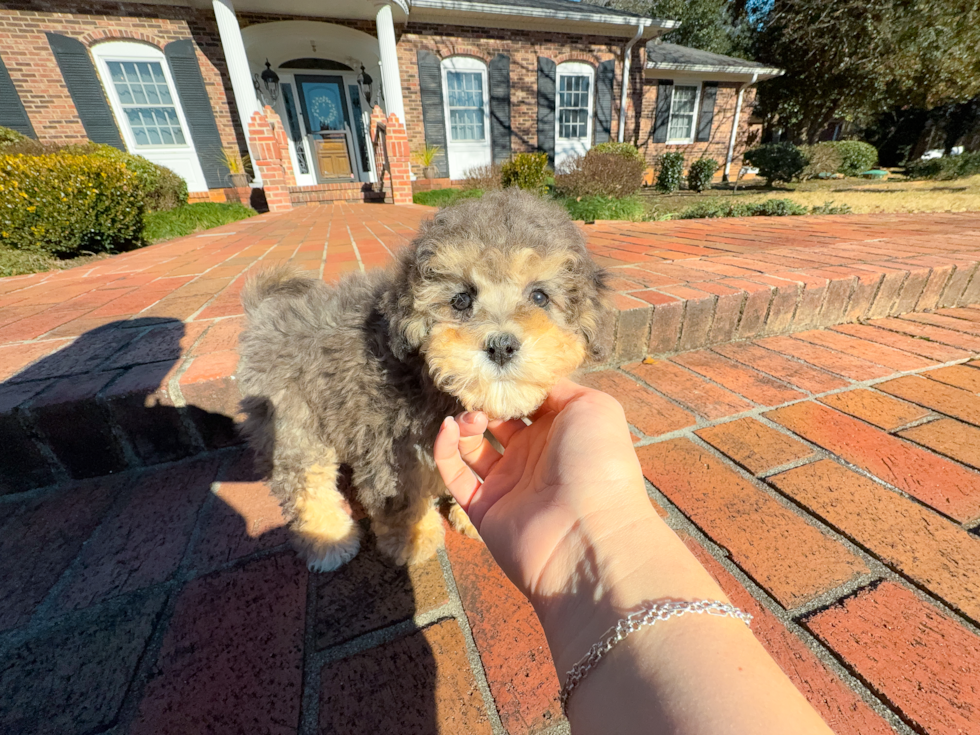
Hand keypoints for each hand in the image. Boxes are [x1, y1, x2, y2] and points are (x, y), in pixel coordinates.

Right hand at [433, 378, 656, 609]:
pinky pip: (456, 476)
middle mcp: (535, 457)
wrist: (587, 534)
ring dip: (466, 424)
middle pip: (498, 421)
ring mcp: (509, 484)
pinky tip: (449, 428)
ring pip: (473, 446)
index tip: (496, 369)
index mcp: (561, 432)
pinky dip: (445, 450)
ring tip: (471, 417)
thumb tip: (531, 382)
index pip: (528, 401)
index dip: (511, 385)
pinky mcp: (483, 509)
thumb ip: (559, 387)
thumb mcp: (592, 408)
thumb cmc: (597, 464)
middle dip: (485, 402)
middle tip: (477, 391)